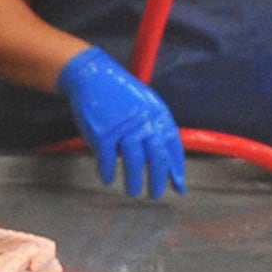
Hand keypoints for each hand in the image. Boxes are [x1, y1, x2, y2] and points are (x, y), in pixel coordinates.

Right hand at [57, 46, 185, 198]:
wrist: (93, 77)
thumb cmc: (118, 92)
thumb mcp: (145, 103)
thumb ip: (154, 125)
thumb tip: (160, 151)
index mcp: (158, 114)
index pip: (172, 145)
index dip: (176, 167)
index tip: (178, 184)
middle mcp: (143, 122)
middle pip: (156, 157)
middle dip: (158, 179)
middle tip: (156, 195)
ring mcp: (123, 128)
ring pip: (134, 161)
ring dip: (134, 180)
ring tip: (133, 192)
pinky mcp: (102, 133)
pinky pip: (107, 158)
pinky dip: (107, 171)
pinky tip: (108, 179)